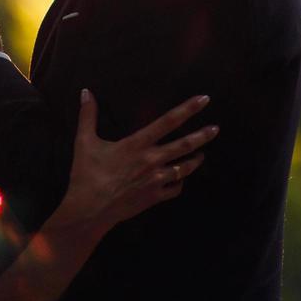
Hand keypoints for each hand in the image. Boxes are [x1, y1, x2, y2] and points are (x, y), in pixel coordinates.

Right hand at [51, 89, 216, 236]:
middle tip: (216, 129)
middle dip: (202, 136)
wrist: (90, 208)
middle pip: (184, 145)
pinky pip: (175, 189)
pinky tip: (180, 179)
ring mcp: (156, 180)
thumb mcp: (84, 141)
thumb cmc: (87, 174)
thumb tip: (85, 92)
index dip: (188, 109)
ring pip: (185, 168)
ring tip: (202, 155)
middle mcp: (152, 160)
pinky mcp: (155, 197)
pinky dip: (180, 182)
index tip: (204, 99)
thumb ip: (88, 115)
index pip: (168, 121)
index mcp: (137, 144)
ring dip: (195, 160)